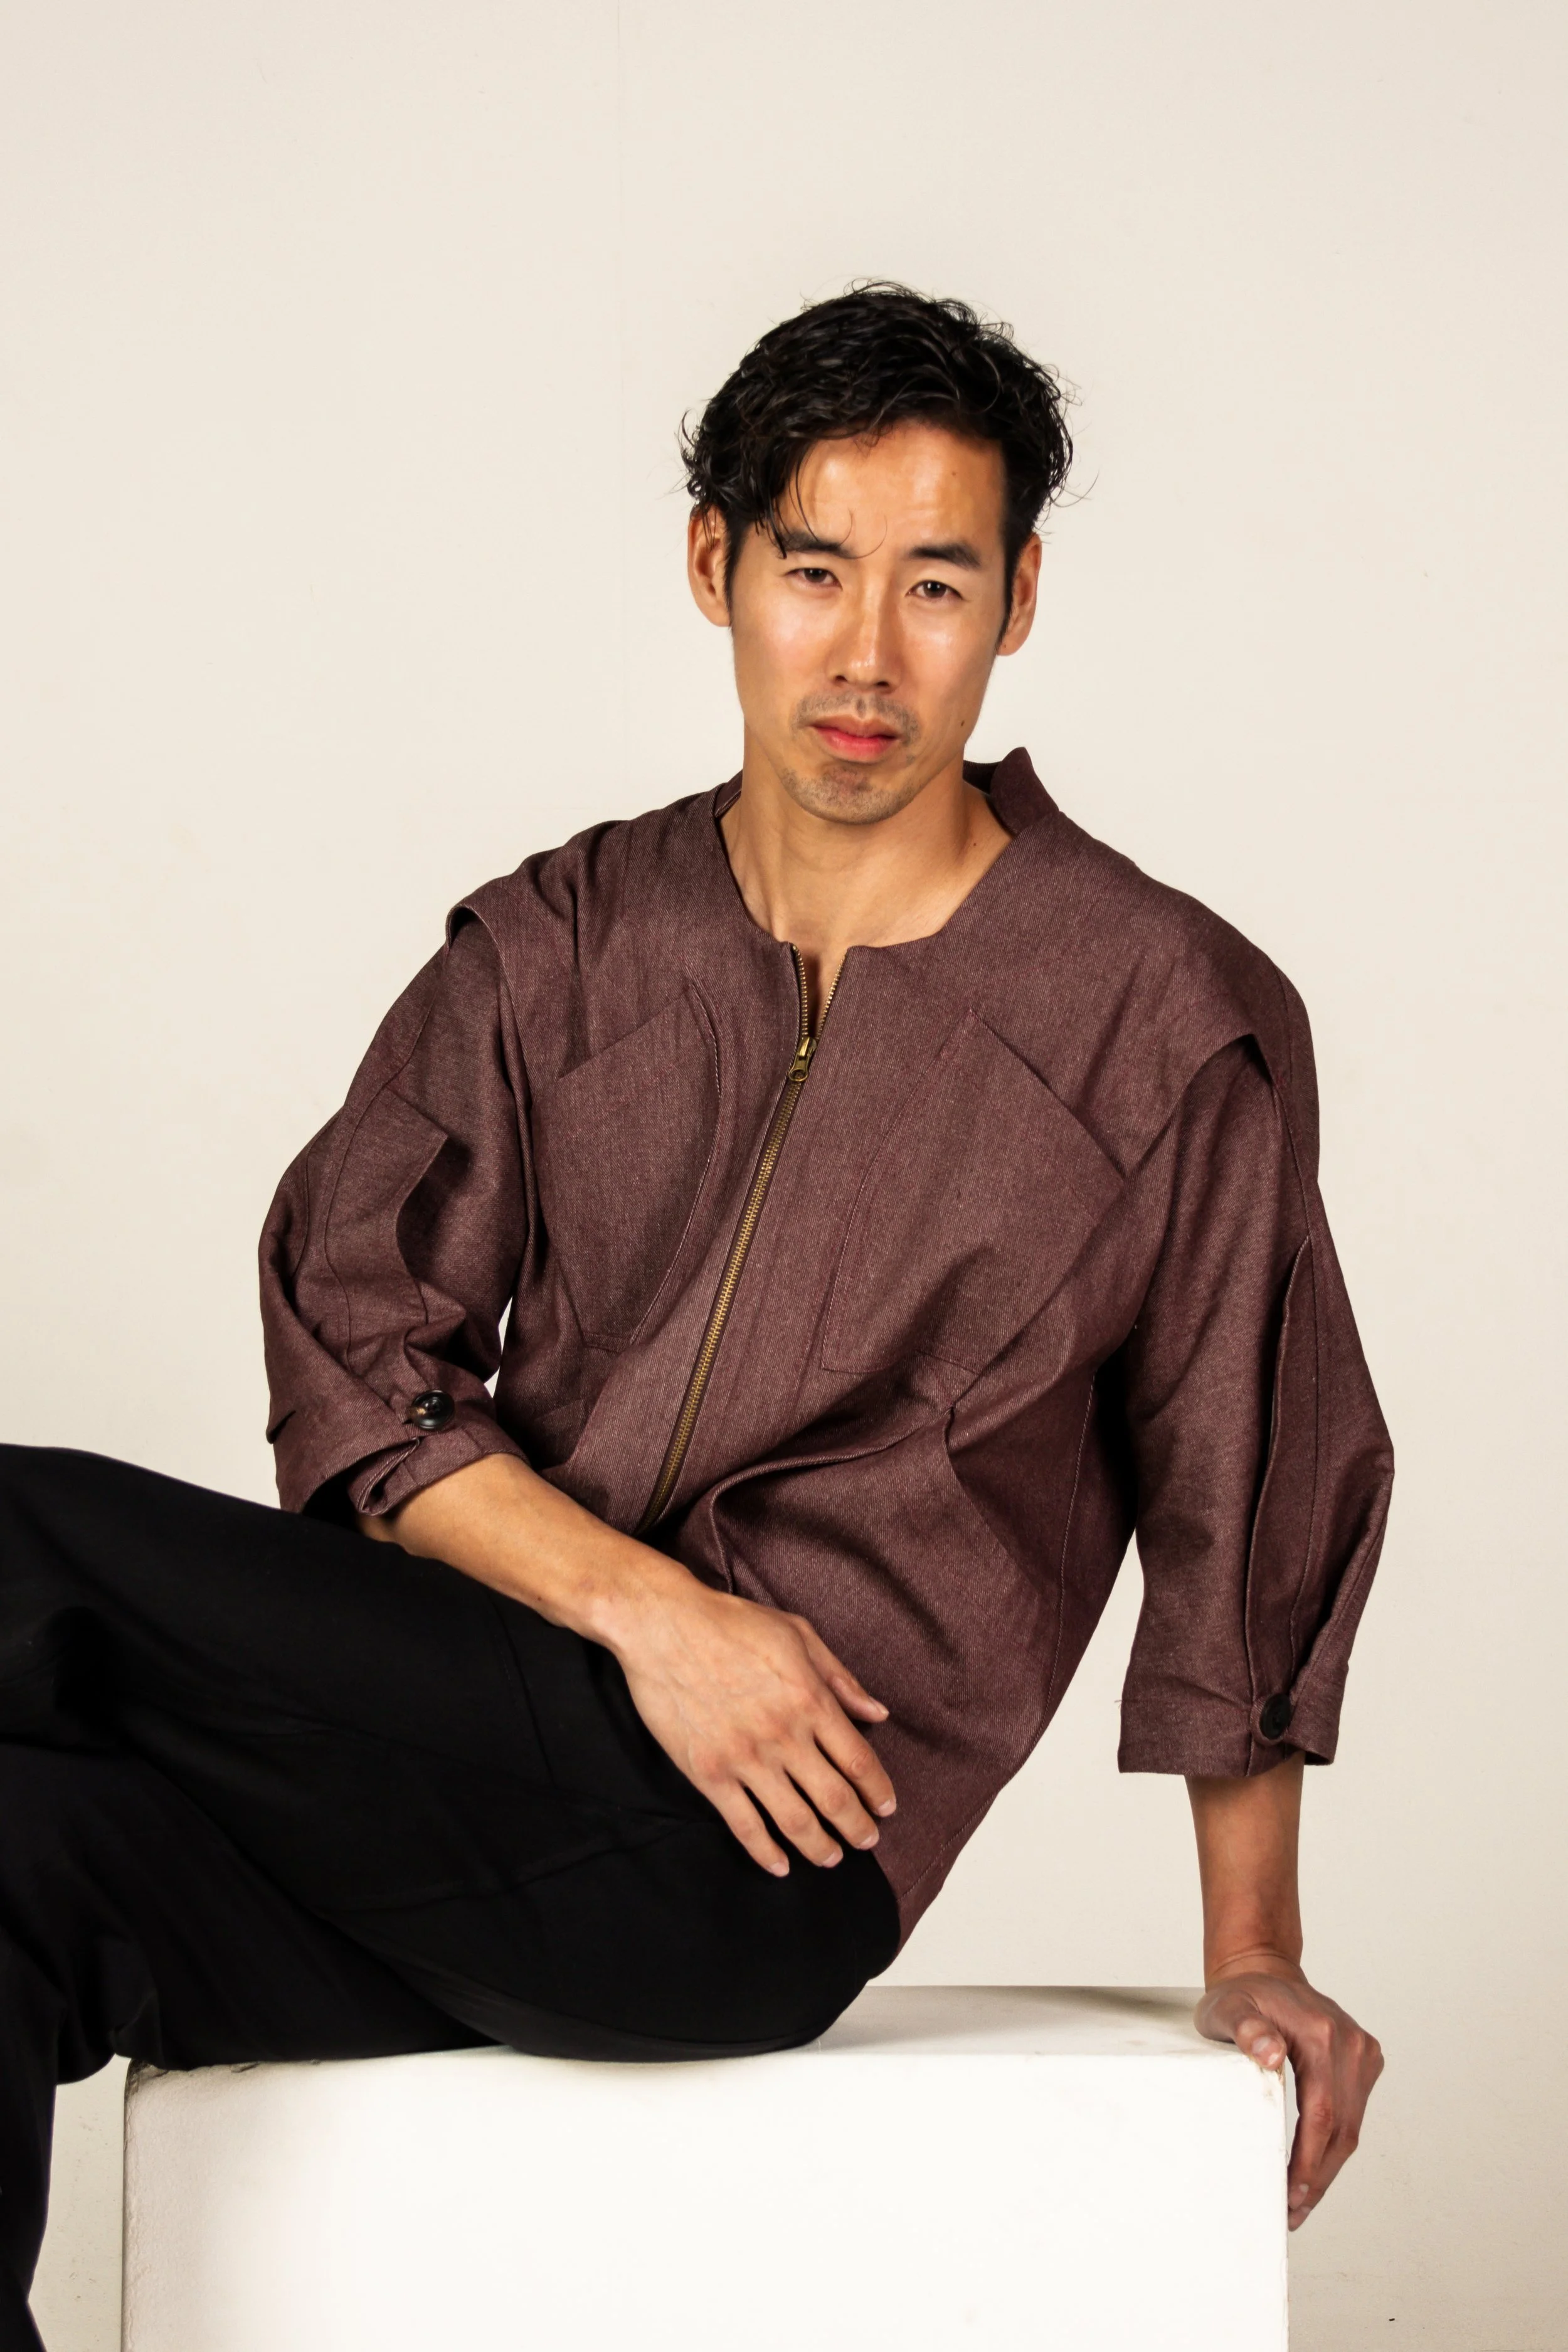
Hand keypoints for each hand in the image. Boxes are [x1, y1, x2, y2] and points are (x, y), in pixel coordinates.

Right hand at [610, 1574, 896, 1876]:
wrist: (663, 1626)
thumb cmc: (731, 1623)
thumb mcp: (797, 1634)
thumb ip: (840, 1677)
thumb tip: (877, 1713)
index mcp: (810, 1699)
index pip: (859, 1760)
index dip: (878, 1790)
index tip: (886, 1807)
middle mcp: (784, 1735)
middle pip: (834, 1798)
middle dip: (857, 1828)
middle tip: (867, 1841)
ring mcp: (745, 1758)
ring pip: (795, 1820)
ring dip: (819, 1847)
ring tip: (831, 1858)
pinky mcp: (709, 1773)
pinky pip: (744, 1825)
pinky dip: (765, 1852)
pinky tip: (779, 1865)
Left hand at [1195, 1969, 1383, 2226]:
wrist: (1263, 1973)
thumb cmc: (1241, 1996)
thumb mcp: (1227, 2008)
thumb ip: (1245, 2027)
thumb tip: (1269, 2053)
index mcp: (1320, 2032)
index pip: (1321, 2112)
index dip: (1309, 2160)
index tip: (1292, 2195)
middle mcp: (1350, 2042)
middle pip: (1342, 2128)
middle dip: (1319, 2177)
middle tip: (1293, 2212)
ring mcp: (1361, 2051)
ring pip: (1352, 2127)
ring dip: (1328, 2167)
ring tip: (1301, 2201)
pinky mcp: (1364, 2060)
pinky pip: (1352, 2113)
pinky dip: (1335, 2143)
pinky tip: (1315, 2167)